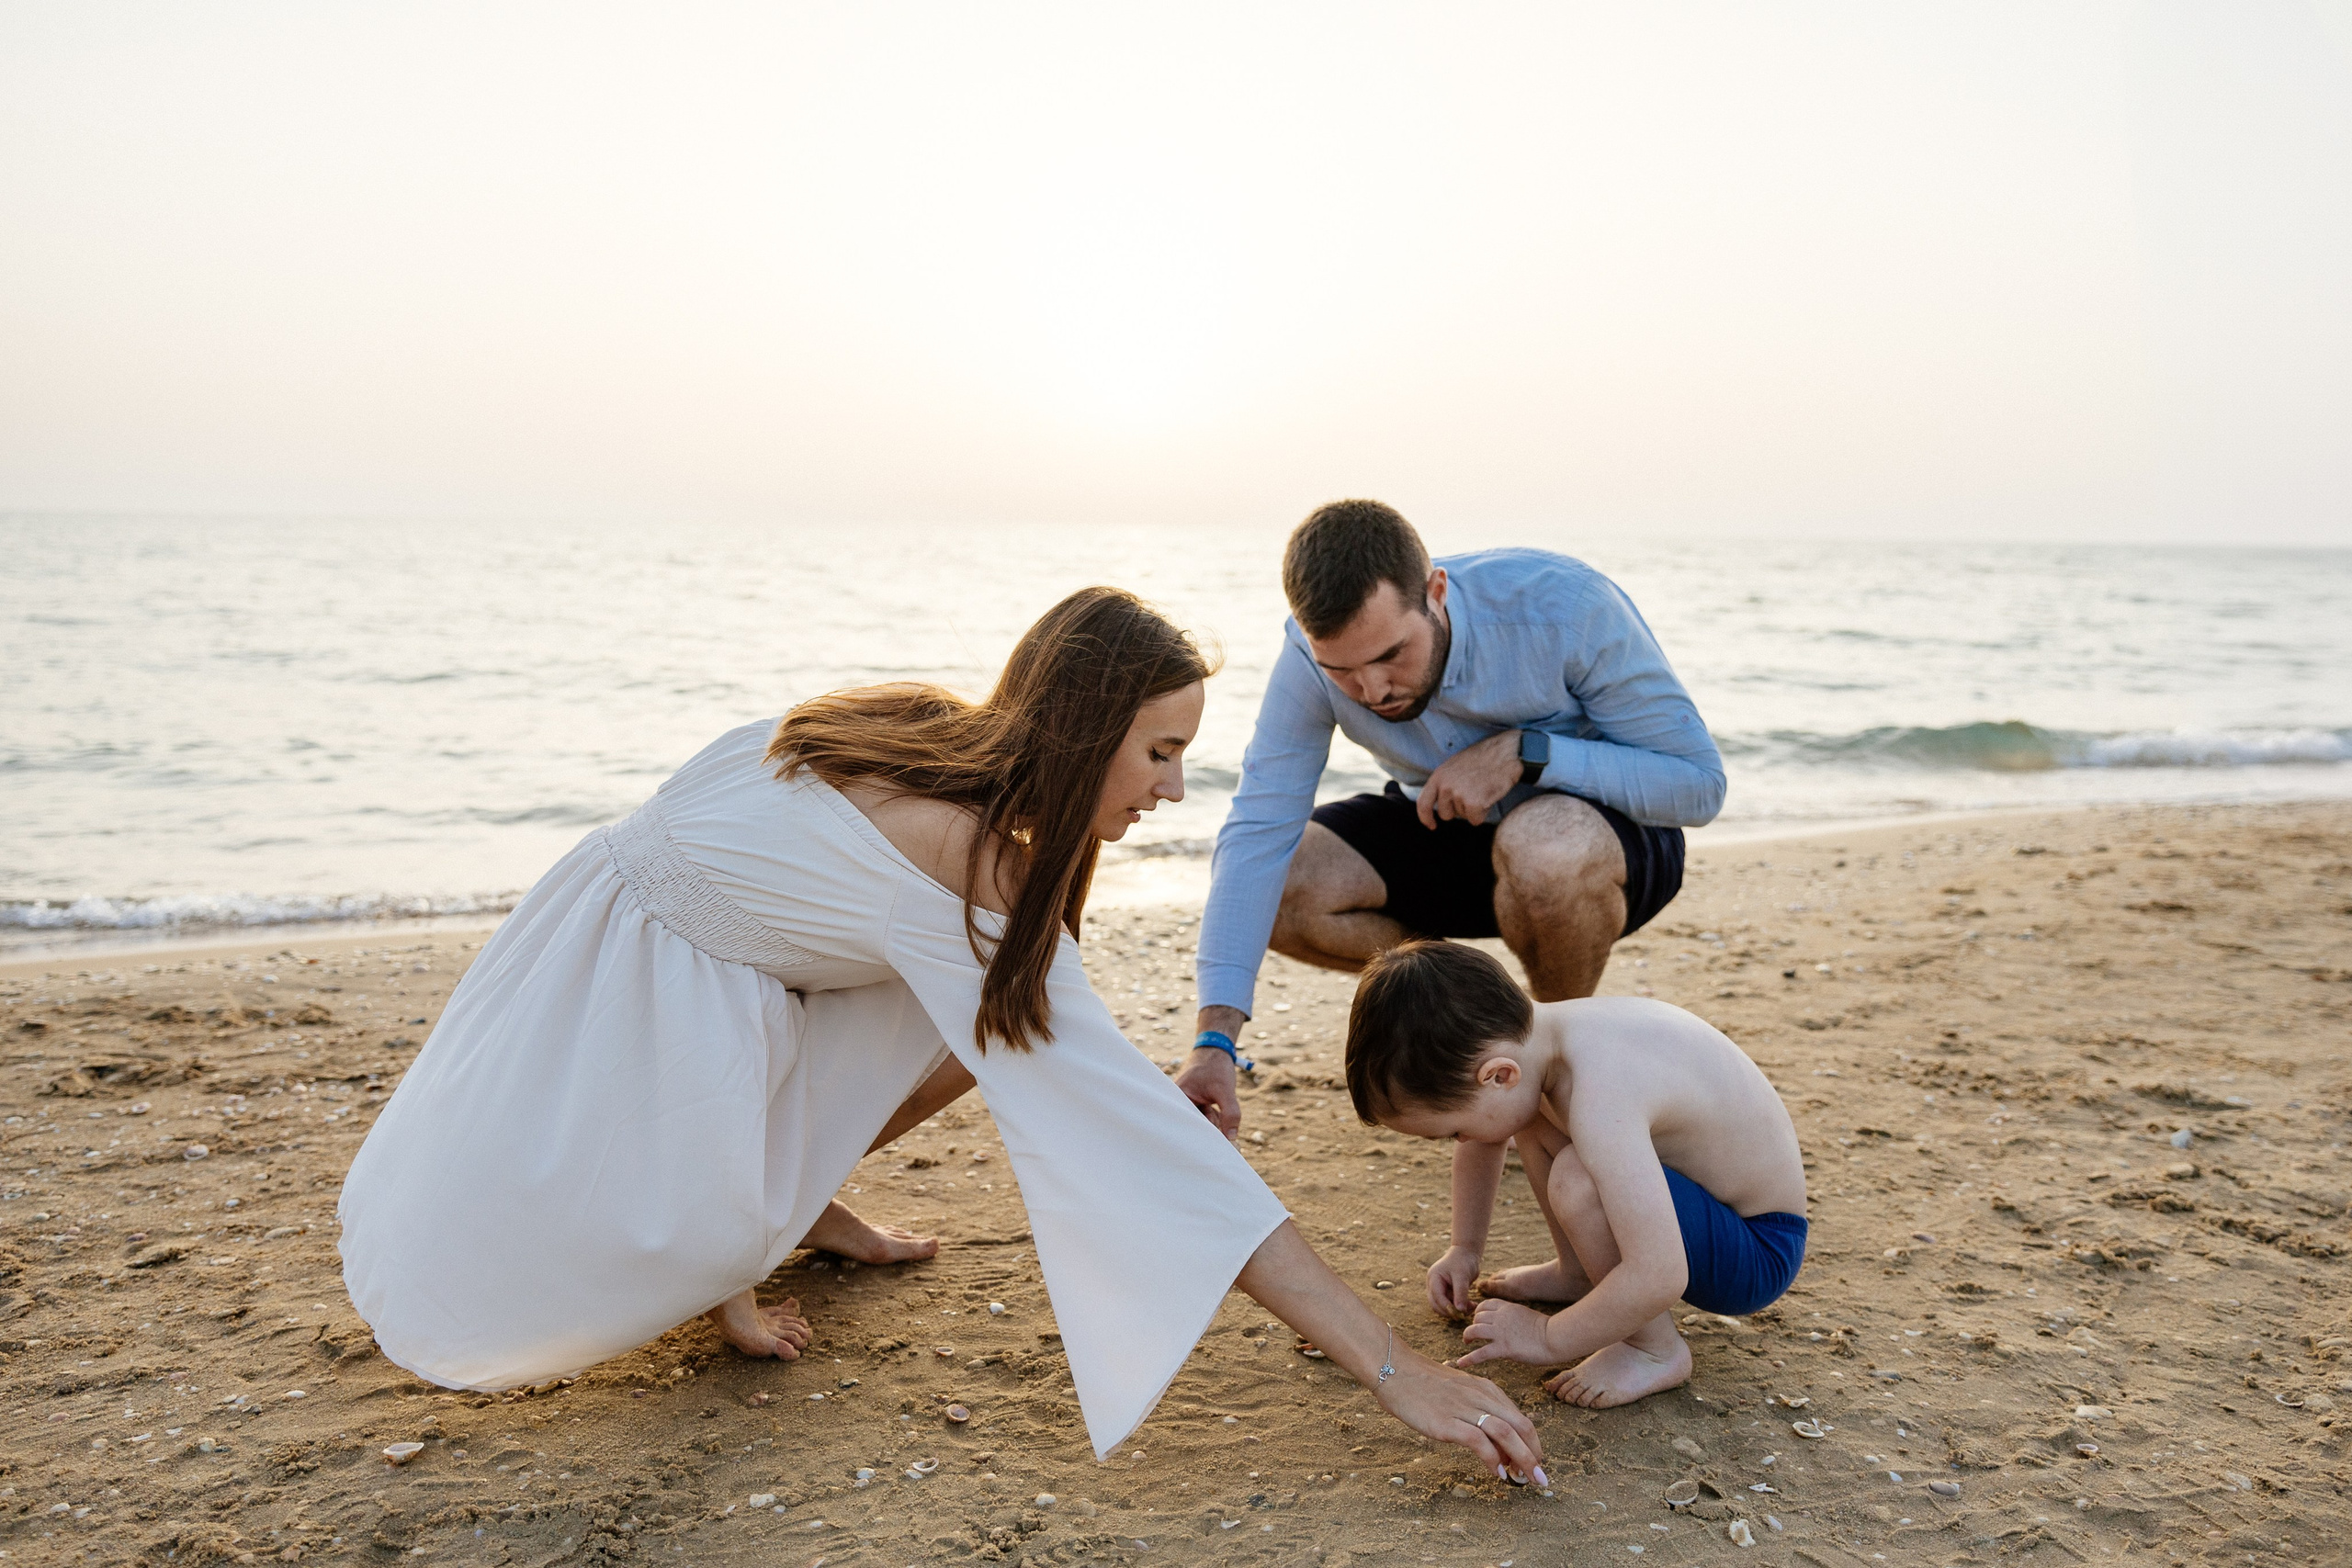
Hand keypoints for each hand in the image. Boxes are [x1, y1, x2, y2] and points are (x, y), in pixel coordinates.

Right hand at [1173, 1042, 1240, 1140]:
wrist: (1216, 1049)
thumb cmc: (1216, 1066)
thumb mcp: (1225, 1089)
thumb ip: (1230, 1113)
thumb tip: (1231, 1138)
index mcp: (1178, 1097)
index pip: (1186, 1124)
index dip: (1198, 1138)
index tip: (1210, 1151)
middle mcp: (1179, 1102)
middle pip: (1192, 1126)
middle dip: (1208, 1134)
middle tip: (1223, 1147)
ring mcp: (1187, 1103)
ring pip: (1201, 1123)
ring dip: (1214, 1127)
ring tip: (1226, 1135)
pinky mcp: (1196, 1104)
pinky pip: (1204, 1118)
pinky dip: (1215, 1121)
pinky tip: (1224, 1123)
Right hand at [1374, 1345, 1548, 1483]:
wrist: (1395, 1369)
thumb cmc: (1424, 1383)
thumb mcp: (1460, 1392)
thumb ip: (1480, 1412)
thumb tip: (1498, 1447)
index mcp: (1486, 1389)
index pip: (1521, 1418)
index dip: (1533, 1443)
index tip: (1535, 1462)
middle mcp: (1480, 1397)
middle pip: (1520, 1426)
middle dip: (1535, 1454)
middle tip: (1541, 1477)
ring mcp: (1464, 1408)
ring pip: (1505, 1433)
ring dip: (1522, 1459)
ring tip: (1527, 1479)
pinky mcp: (1447, 1422)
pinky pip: (1478, 1442)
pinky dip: (1492, 1459)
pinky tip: (1497, 1473)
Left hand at [1415, 730, 1524, 827]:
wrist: (1505, 752)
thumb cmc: (1483, 758)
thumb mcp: (1455, 765)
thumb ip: (1444, 782)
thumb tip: (1441, 801)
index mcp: (1439, 776)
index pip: (1423, 803)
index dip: (1425, 817)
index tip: (1431, 825)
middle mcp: (1446, 786)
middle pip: (1446, 814)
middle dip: (1458, 810)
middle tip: (1473, 794)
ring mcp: (1459, 795)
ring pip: (1463, 817)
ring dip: (1473, 809)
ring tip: (1482, 790)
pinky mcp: (1474, 804)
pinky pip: (1475, 820)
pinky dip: (1484, 813)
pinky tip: (1489, 796)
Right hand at [1426, 1245, 1479, 1319]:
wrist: (1467, 1253)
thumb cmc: (1463, 1261)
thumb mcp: (1462, 1276)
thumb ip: (1460, 1293)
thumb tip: (1460, 1311)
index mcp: (1434, 1278)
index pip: (1437, 1297)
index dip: (1446, 1307)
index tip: (1459, 1314)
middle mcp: (1434, 1284)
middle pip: (1436, 1304)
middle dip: (1449, 1312)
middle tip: (1464, 1315)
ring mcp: (1440, 1288)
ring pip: (1444, 1306)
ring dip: (1456, 1310)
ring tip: (1471, 1308)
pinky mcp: (1447, 1291)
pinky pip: (1451, 1304)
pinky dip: (1460, 1307)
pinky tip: (1471, 1305)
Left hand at [1457, 1298, 1561, 1368]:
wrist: (1555, 1336)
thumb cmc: (1547, 1328)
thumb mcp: (1526, 1314)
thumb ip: (1512, 1317)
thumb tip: (1506, 1324)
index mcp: (1507, 1308)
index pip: (1485, 1305)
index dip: (1478, 1312)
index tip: (1477, 1319)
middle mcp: (1501, 1317)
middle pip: (1477, 1317)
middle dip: (1473, 1325)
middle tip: (1473, 1334)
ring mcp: (1501, 1332)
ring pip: (1474, 1330)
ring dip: (1467, 1336)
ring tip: (1467, 1342)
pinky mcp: (1503, 1348)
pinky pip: (1480, 1353)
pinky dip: (1468, 1359)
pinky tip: (1461, 1363)